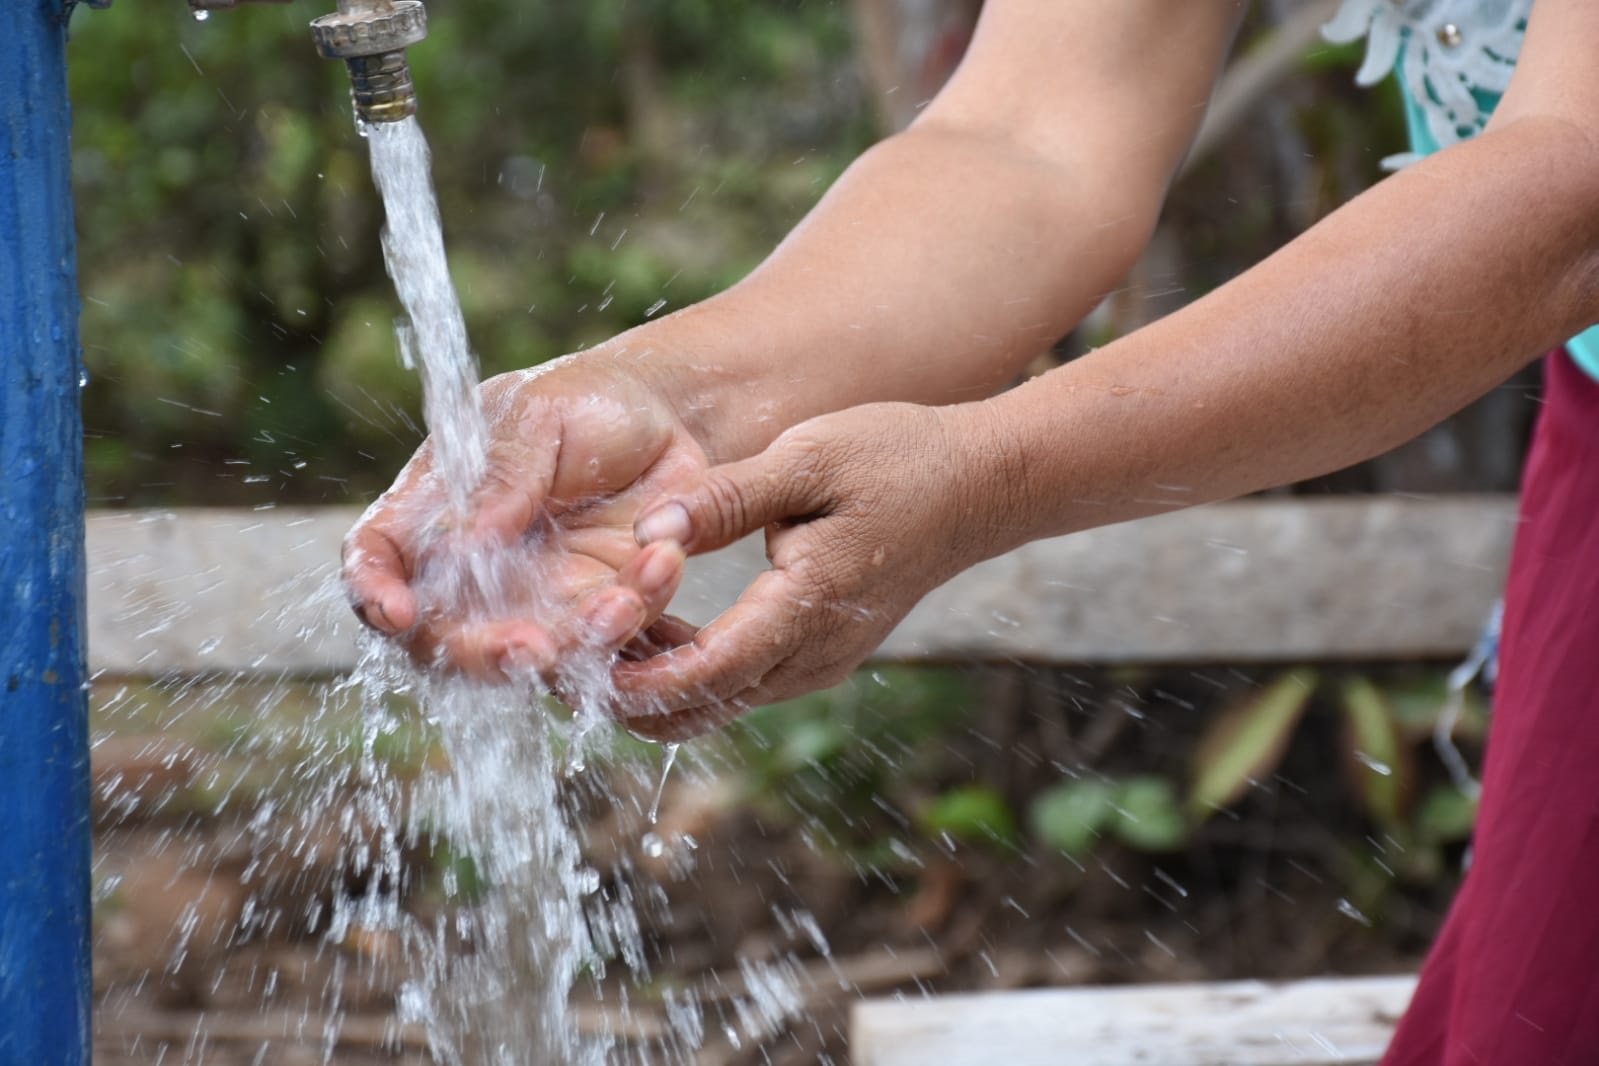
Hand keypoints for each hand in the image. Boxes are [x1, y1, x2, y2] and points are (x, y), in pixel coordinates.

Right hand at [342, 352, 705, 682]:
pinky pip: (607, 643)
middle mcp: (474, 568)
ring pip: (534, 656)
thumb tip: (464, 541)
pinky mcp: (597, 612)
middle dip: (484, 655)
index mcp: (435, 506)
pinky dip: (635, 617)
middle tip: (534, 648)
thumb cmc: (587, 400)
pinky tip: (661, 563)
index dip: (373, 590)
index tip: (396, 613)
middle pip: (445, 638)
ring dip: (578, 642)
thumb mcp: (539, 417)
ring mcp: (536, 599)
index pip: (378, 556)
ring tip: (624, 597)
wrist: (670, 415)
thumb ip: (502, 476)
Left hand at [610, 401, 1011, 740]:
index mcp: (807, 608)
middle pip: (700, 707)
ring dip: (652, 686)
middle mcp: (812, 655)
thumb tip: (649, 528)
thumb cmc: (896, 460)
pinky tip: (644, 627)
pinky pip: (738, 680)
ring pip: (716, 702)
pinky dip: (686, 670)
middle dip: (625, 696)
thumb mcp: (809, 457)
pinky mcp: (816, 652)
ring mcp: (817, 661)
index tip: (571, 665)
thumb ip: (726, 497)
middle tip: (555, 661)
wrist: (977, 487)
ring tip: (584, 641)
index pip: (707, 674)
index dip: (634, 681)